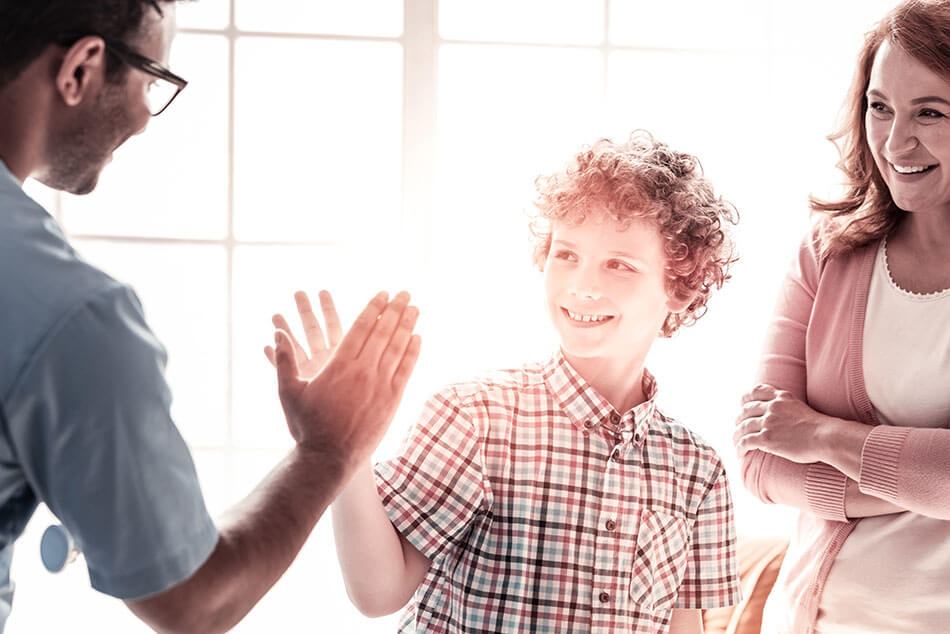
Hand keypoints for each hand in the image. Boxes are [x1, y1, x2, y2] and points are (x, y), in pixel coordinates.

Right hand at [272, 290, 420, 470]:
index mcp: (339, 365)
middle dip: (395, 310)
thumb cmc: (306, 425)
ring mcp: (380, 385)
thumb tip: (276, 334)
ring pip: (397, 348)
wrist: (329, 457)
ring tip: (415, 308)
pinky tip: (417, 338)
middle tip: (405, 293)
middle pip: (383, 332)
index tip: (383, 294)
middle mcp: (363, 371)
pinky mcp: (392, 401)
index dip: (373, 308)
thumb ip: (284, 361)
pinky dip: (412, 352)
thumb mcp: (288, 392)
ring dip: (407, 325)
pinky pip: (405, 370)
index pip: (360, 328)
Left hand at [733, 384, 829, 463]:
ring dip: (736, 435)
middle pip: (746, 410)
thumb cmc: (819, 427)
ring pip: (743, 426)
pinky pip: (745, 442)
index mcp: (781, 397)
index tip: (742, 405)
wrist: (825, 437)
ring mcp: (768, 422)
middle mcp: (772, 407)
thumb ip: (786, 406)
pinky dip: (740, 447)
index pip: (756, 391)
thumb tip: (777, 416)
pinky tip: (740, 453)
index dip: (746, 399)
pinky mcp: (767, 438)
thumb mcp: (800, 407)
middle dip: (739, 419)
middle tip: (738, 427)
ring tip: (736, 442)